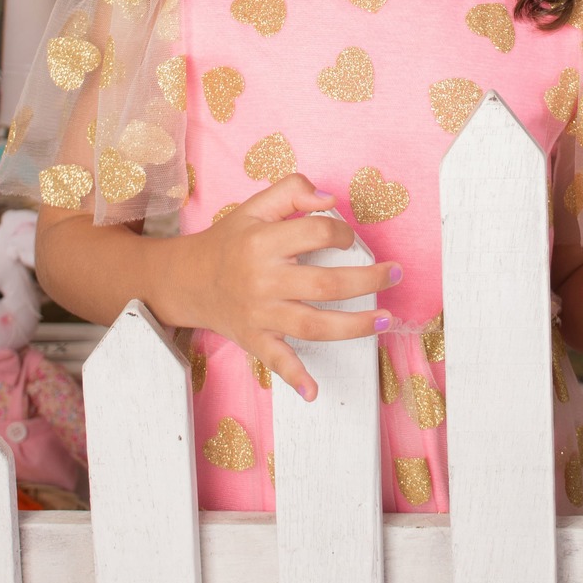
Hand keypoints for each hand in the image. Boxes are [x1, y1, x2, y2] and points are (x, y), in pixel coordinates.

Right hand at [186, 174, 398, 400]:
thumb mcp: (255, 206)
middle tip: (395, 275)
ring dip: (353, 326)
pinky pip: (277, 361)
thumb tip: (330, 200)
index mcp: (263, 242)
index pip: (317, 233)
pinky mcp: (255, 339)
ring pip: (313, 325)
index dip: (342, 232)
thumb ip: (292, 192)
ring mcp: (260, 313)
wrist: (187, 280)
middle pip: (325, 284)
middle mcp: (263, 279)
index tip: (349, 238)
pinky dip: (295, 377)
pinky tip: (314, 391)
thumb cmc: (230, 241)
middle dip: (367, 280)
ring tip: (384, 320)